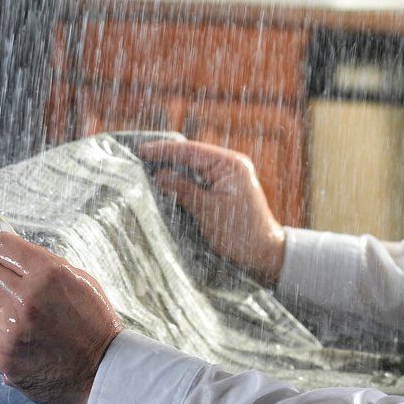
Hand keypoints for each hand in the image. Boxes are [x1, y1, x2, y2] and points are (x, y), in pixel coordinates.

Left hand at [0, 231, 121, 403]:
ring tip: (22, 317)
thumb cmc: (92, 322)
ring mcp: (11, 331)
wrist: (101, 371)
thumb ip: (41, 264)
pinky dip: (3, 337)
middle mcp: (26, 300)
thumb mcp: (78, 280)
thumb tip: (4, 248)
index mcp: (48, 275)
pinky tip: (27, 342)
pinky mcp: (2, 357)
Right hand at [137, 140, 285, 286]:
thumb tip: (160, 174)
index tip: (142, 151)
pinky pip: (199, 178)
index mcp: (231, 165)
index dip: (165, 150)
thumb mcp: (208, 210)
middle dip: (167, 157)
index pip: (192, 151)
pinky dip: (183, 180)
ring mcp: (229, 176)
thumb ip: (183, 189)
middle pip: (193, 155)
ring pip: (194, 167)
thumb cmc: (240, 233)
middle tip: (140, 158)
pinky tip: (166, 182)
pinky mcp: (225, 188)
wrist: (263, 253)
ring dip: (174, 168)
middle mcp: (231, 165)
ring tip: (148, 167)